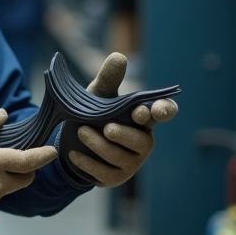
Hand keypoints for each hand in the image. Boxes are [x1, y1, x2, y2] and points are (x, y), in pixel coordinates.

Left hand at [66, 53, 178, 187]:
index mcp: (143, 116)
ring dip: (98, 144)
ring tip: (81, 131)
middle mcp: (142, 140)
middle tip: (107, 128)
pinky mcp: (115, 177)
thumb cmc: (91, 114)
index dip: (163, 110)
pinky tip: (73, 153)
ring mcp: (131, 162)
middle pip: (141, 141)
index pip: (165, 111)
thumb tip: (119, 57)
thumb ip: (108, 79)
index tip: (152, 111)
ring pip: (119, 156)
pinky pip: (103, 171)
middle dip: (123, 134)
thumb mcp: (96, 96)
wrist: (70, 143)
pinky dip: (86, 161)